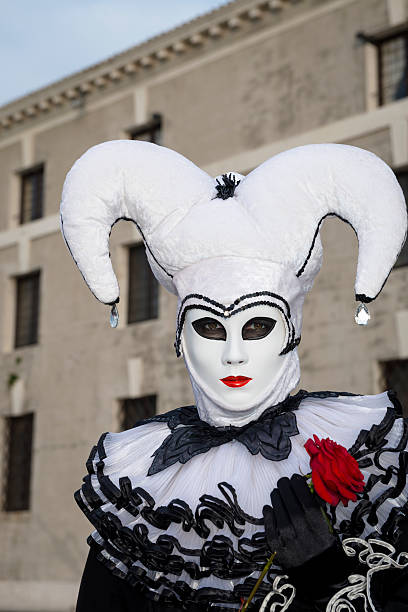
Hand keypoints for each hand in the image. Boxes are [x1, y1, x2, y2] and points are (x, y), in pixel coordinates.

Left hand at [263, 474, 353, 603]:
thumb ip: (318, 510)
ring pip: (280, 515)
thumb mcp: (327, 528)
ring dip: (276, 499)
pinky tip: (269, 508)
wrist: (320, 577)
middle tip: (283, 481)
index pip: (307, 501)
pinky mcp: (279, 551)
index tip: (295, 478)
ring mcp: (290, 543)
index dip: (299, 487)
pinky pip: (270, 530)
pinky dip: (268, 517)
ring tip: (276, 492)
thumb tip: (306, 487)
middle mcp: (304, 534)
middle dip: (286, 489)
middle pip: (292, 505)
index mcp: (319, 528)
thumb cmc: (324, 548)